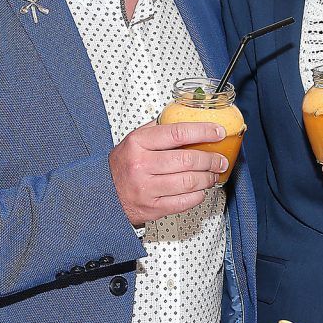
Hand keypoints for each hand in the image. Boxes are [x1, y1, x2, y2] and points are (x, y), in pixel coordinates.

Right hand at [109, 121, 227, 226]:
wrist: (102, 194)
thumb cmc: (121, 166)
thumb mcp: (133, 140)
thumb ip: (157, 128)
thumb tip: (184, 115)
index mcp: (138, 143)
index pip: (178, 133)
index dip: (203, 131)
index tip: (218, 132)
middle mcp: (141, 165)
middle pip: (188, 160)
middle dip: (211, 159)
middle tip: (219, 159)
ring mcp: (147, 188)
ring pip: (189, 182)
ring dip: (208, 178)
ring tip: (213, 174)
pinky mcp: (152, 208)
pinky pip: (184, 201)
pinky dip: (198, 195)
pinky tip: (200, 189)